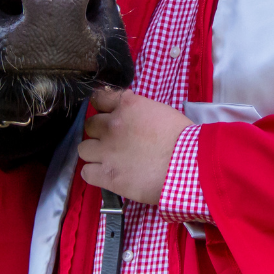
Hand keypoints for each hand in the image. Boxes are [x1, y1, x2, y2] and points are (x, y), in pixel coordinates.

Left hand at [78, 88, 191, 204]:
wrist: (189, 166)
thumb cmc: (182, 139)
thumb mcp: (159, 111)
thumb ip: (137, 109)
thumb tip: (127, 111)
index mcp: (127, 105)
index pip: (99, 98)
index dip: (103, 108)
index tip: (108, 115)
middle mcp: (111, 125)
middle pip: (90, 125)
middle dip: (100, 132)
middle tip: (113, 141)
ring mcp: (106, 151)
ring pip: (83, 148)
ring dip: (94, 153)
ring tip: (109, 159)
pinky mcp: (107, 175)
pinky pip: (86, 172)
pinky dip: (94, 174)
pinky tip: (107, 174)